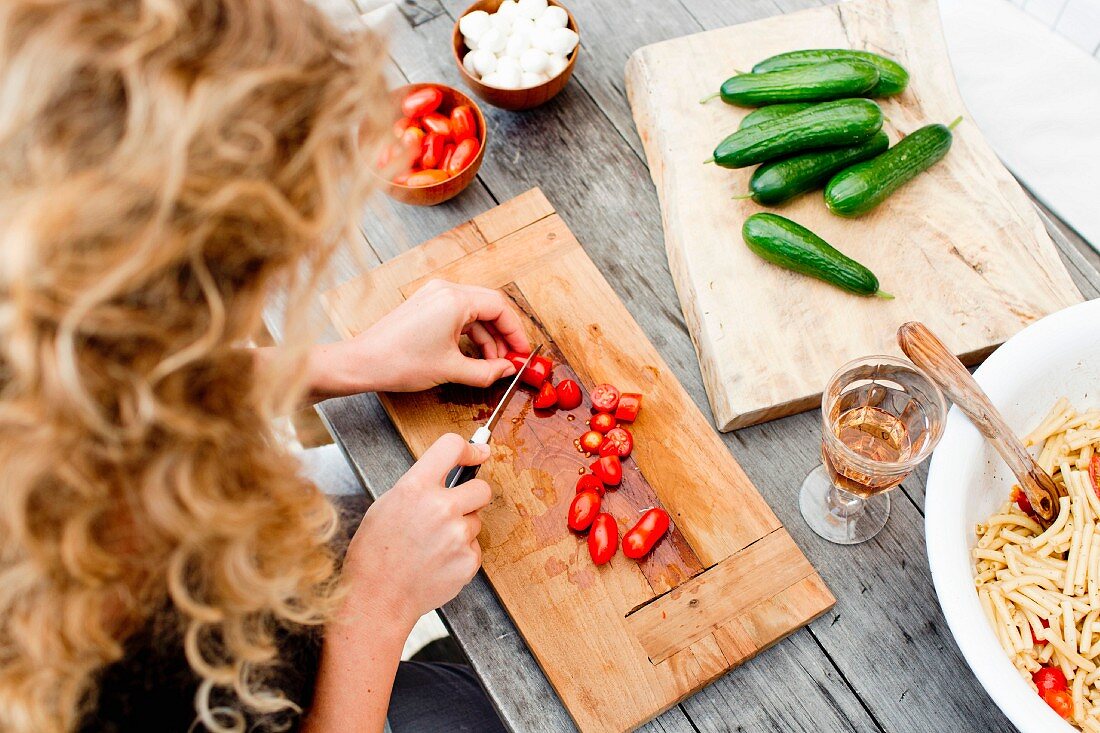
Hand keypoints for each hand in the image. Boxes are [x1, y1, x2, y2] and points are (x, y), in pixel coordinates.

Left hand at [307, 280, 531, 397]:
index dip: (516, 331)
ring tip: (491, 364)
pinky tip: (473, 356)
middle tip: (510, 359)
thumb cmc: (400, 362)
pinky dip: (469, 334)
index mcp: (455, 299)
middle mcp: (445, 290)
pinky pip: (457, 314)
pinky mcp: (425, 305)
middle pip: (489, 306)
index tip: (522, 352)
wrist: (362, 362)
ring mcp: (433, 295)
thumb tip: (507, 370)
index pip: (500, 307)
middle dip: (503, 334)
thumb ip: (486, 371)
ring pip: (474, 311)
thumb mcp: (451, 370)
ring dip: (486, 337)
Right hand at [342, 434, 492, 627]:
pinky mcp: (468, 560)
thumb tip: (448, 473)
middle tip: (455, 509)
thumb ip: (419, 485)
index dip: (470, 448)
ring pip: (476, 520)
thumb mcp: (386, 505)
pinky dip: (461, 553)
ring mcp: (457, 535)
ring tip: (433, 544)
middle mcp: (440, 507)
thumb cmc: (375, 553)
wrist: (377, 598)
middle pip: (482, 487)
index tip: (479, 452)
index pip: (451, 447)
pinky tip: (437, 561)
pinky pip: (474, 547)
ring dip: (462, 528)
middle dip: (473, 496)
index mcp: (415, 487)